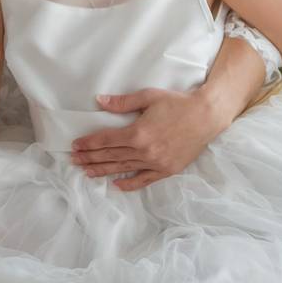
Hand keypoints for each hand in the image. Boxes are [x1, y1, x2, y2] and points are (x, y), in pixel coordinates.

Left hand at [72, 88, 230, 190]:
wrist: (207, 116)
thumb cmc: (178, 103)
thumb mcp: (149, 97)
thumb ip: (123, 102)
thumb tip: (100, 101)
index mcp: (138, 133)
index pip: (106, 140)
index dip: (89, 143)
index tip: (76, 146)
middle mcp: (144, 151)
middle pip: (111, 155)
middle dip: (91, 158)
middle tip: (74, 160)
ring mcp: (156, 163)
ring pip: (123, 168)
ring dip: (103, 170)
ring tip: (87, 172)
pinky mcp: (166, 169)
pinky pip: (144, 180)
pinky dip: (129, 183)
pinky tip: (117, 185)